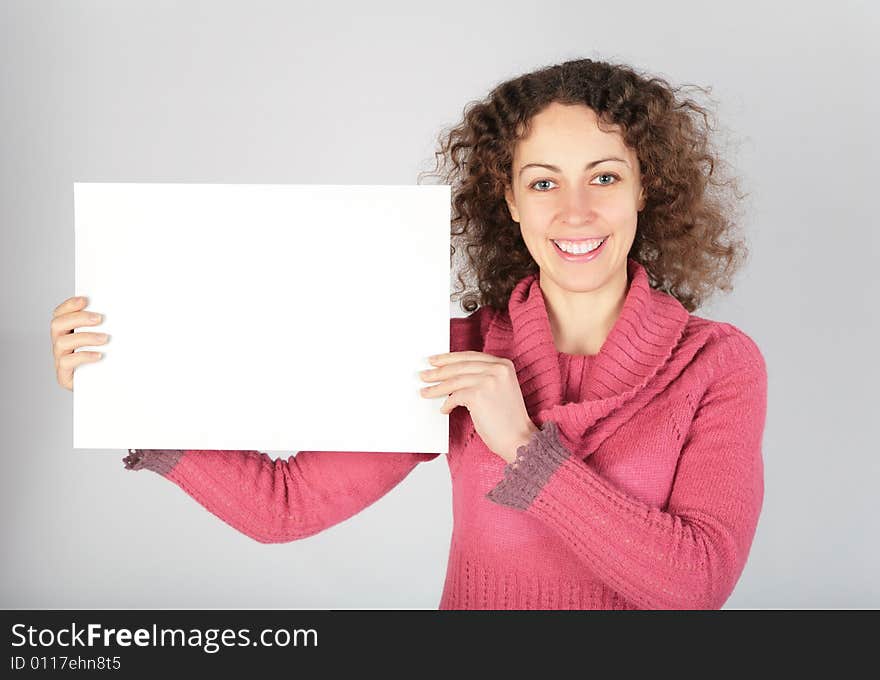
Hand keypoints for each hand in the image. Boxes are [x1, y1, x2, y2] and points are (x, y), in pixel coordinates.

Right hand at [50, 296, 109, 390]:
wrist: (106, 388)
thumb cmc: (107, 360)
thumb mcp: (107, 340)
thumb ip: (107, 326)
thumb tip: (124, 311)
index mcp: (66, 332)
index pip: (60, 314)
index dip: (69, 305)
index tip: (85, 300)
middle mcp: (60, 344)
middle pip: (57, 325)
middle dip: (78, 318)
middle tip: (99, 318)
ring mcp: (60, 360)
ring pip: (61, 342)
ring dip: (85, 337)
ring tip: (105, 338)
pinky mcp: (64, 376)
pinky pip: (67, 363)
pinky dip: (83, 356)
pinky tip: (99, 355)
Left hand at [419, 351, 538, 463]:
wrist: (519, 439)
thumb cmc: (508, 420)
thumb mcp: (499, 390)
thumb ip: (482, 378)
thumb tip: (452, 376)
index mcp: (504, 365)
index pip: (470, 356)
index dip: (450, 358)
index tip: (435, 361)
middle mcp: (497, 369)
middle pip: (460, 366)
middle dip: (439, 371)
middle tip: (424, 375)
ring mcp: (489, 380)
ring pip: (454, 380)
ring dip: (437, 388)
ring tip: (425, 392)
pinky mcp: (479, 394)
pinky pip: (455, 396)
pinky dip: (447, 403)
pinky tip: (444, 409)